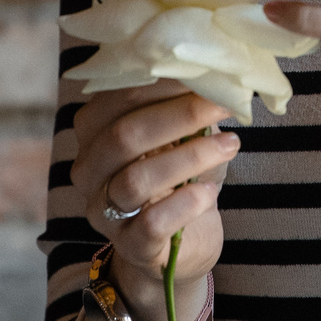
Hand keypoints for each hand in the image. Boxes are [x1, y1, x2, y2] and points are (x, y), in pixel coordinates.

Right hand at [67, 78, 238, 320]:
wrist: (181, 248)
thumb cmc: (181, 180)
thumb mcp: (182, 138)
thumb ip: (186, 109)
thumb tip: (218, 73)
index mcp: (94, 132)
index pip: (117, 98)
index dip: (162, 84)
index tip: (206, 72)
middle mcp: (90, 171)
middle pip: (123, 136)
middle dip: (180, 116)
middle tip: (223, 106)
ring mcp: (105, 212)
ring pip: (137, 179)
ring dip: (190, 157)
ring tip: (230, 145)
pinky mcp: (130, 246)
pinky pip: (152, 223)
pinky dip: (185, 204)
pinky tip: (210, 192)